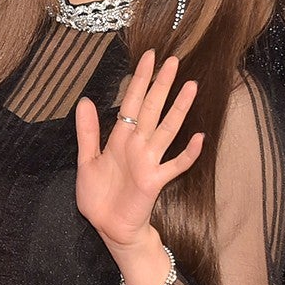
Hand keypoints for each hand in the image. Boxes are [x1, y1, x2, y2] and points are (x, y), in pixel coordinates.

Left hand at [74, 50, 202, 253]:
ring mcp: (149, 162)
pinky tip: (199, 138)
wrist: (109, 227)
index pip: (132, 102)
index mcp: (120, 138)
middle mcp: (138, 145)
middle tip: (174, 61)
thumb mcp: (86, 160)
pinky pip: (175, 165)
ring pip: (167, 129)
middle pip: (152, 109)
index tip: (150, 57)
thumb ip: (88, 131)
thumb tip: (85, 100)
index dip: (140, 80)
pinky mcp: (155, 180)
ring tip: (191, 87)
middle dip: (161, 85)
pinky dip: (188, 154)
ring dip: (179, 109)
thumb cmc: (99, 195)